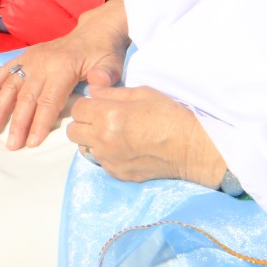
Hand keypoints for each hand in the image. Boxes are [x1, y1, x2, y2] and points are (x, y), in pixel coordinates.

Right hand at [0, 0, 129, 148]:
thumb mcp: (112, 64)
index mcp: (62, 67)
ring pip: (12, 85)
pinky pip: (6, 69)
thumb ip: (105, 76)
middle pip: (26, 97)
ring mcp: (31, 58)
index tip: (32, 143)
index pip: (48, 101)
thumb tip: (97, 86)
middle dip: (18, 123)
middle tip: (11, 145)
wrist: (94, 31)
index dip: (39, 123)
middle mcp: (42, 63)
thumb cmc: (104, 52)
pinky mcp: (26, 56)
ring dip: (0, 107)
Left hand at [65, 84, 228, 187]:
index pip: (77, 109)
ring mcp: (110, 159)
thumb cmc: (171, 117)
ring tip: (113, 134)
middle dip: (83, 122)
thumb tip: (93, 92)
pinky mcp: (119, 174)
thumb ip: (112, 92)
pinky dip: (106, 155)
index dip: (86, 105)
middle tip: (101, 119)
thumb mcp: (142, 93)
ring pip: (85, 148)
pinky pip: (101, 162)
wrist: (193, 149)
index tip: (98, 105)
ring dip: (92, 140)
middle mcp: (104, 139)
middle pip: (74, 131)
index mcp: (108, 116)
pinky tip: (124, 148)